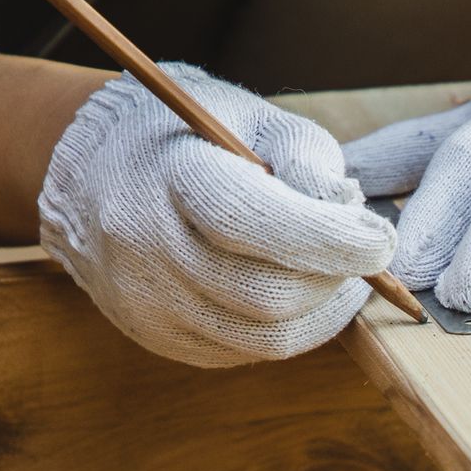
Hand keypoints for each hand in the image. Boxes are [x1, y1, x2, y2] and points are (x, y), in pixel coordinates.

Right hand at [39, 65, 394, 366]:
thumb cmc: (187, 137)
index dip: (332, 239)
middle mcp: (148, 248)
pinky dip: (285, 328)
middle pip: (267, 296)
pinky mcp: (159, 339)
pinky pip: (244, 353)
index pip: (255, 223)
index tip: (381, 239)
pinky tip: (289, 291)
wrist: (89, 173)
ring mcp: (148, 303)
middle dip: (335, 282)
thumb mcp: (249, 117)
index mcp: (170, 177)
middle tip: (361, 255)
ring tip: (334, 275)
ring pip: (264, 340)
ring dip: (320, 313)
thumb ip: (306, 156)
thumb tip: (350, 212)